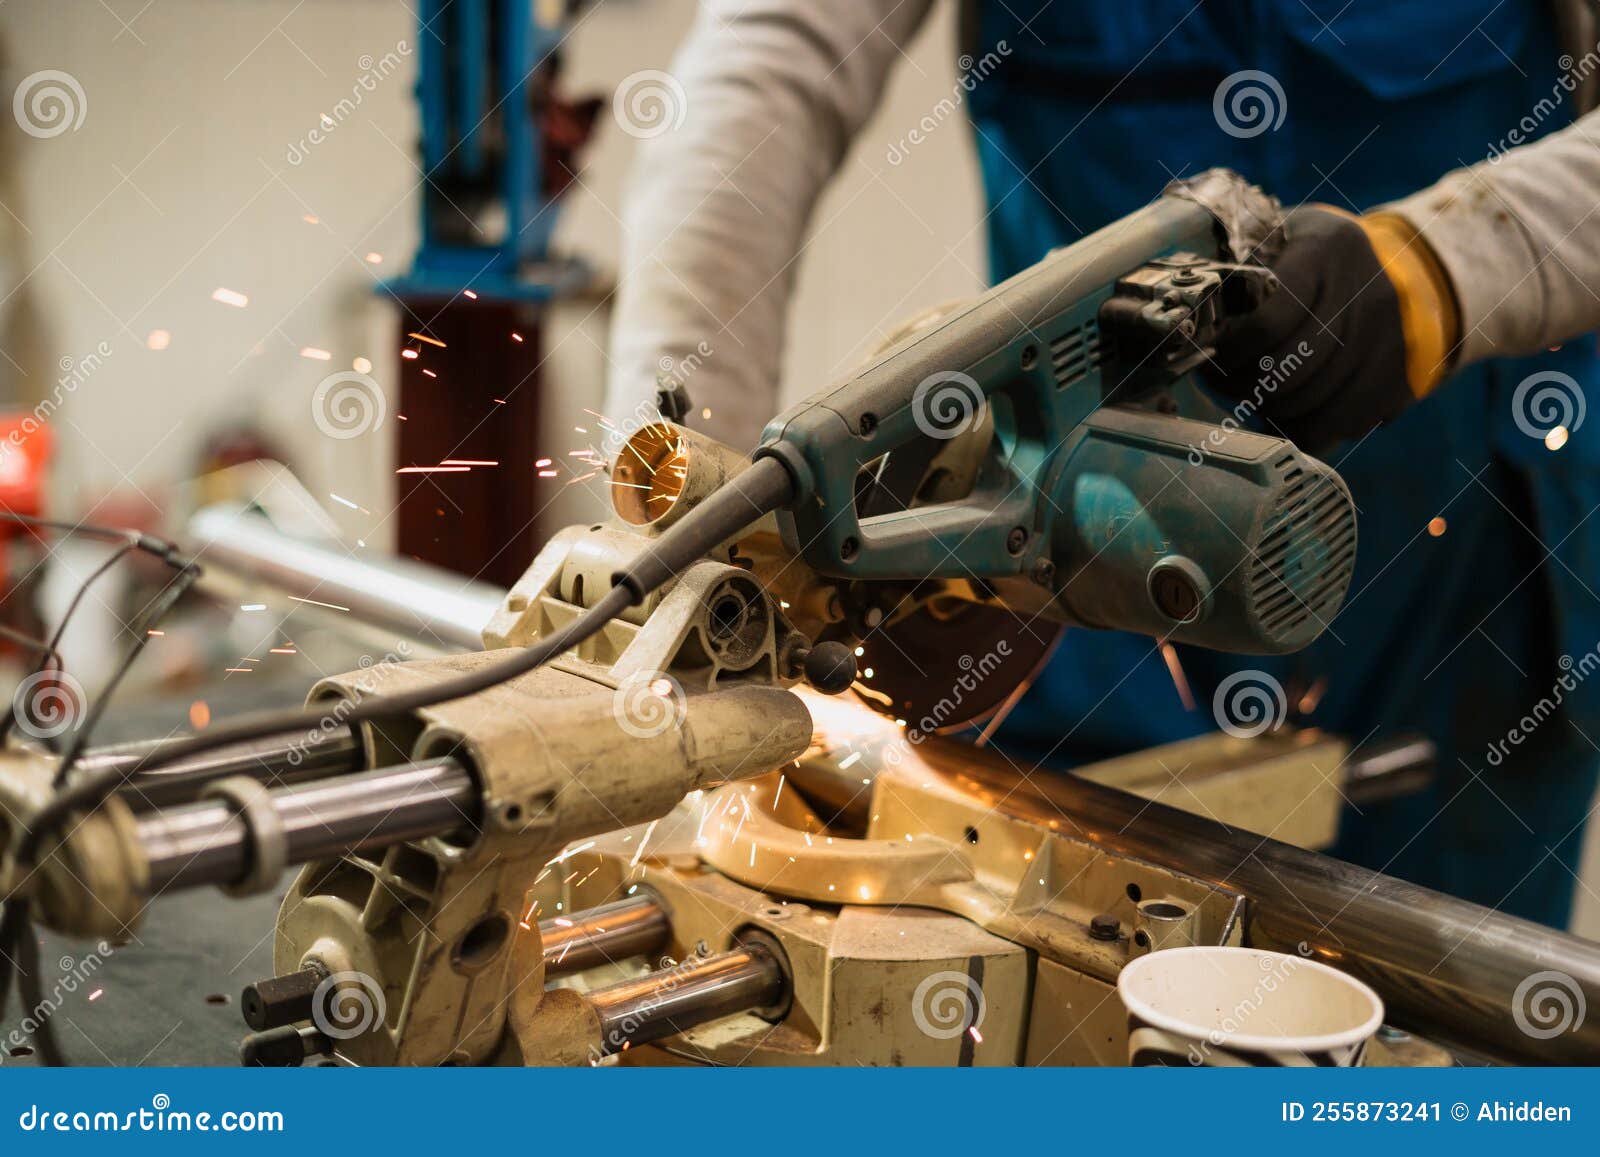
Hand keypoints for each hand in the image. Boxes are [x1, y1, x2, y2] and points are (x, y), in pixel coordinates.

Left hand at [1204, 206, 1455, 450]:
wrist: (1410, 264)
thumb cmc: (1316, 257)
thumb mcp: (1280, 238)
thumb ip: (1241, 269)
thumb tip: (1190, 325)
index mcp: (1326, 249)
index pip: (1267, 320)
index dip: (1231, 349)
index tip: (1211, 353)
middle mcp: (1367, 291)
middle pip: (1288, 368)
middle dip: (1242, 385)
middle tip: (1222, 382)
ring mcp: (1391, 337)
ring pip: (1310, 402)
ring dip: (1268, 409)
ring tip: (1251, 396)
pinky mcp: (1403, 376)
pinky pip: (1339, 424)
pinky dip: (1302, 429)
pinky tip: (1284, 414)